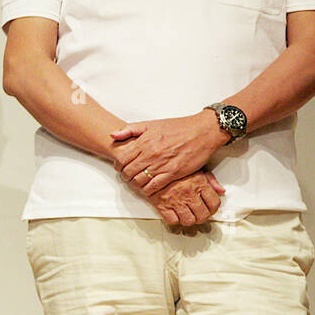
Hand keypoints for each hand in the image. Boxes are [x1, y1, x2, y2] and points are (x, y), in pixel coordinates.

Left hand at [110, 111, 228, 194]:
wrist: (201, 131)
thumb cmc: (178, 127)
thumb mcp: (150, 124)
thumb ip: (130, 130)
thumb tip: (113, 135)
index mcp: (144, 142)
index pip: (121, 160)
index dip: (118, 167)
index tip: (120, 168)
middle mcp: (150, 154)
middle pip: (128, 172)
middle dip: (125, 177)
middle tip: (128, 178)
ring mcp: (161, 165)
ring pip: (139, 181)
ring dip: (136, 184)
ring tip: (137, 183)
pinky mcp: (173, 173)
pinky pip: (154, 186)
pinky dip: (148, 190)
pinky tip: (148, 188)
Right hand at [145, 170, 225, 225]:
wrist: (151, 164)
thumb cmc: (174, 165)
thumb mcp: (196, 167)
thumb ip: (210, 180)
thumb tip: (220, 190)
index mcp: (198, 184)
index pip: (214, 203)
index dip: (213, 209)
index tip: (210, 209)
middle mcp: (188, 194)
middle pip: (203, 215)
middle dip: (202, 216)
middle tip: (199, 214)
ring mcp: (175, 200)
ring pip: (188, 220)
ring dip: (189, 219)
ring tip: (187, 215)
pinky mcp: (161, 205)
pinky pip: (172, 220)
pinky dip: (174, 219)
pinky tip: (175, 213)